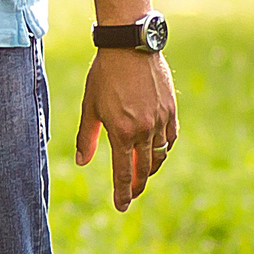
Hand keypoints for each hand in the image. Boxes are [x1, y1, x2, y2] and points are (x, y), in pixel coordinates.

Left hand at [75, 48, 177, 211]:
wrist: (130, 47)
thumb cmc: (104, 75)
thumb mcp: (90, 106)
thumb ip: (86, 137)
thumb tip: (82, 163)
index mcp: (122, 132)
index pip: (123, 172)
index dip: (122, 193)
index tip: (122, 206)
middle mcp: (145, 130)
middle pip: (144, 168)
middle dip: (137, 185)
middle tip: (131, 194)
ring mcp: (161, 120)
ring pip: (160, 155)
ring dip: (151, 168)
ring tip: (142, 174)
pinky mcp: (171, 109)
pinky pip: (171, 138)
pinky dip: (164, 148)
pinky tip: (157, 151)